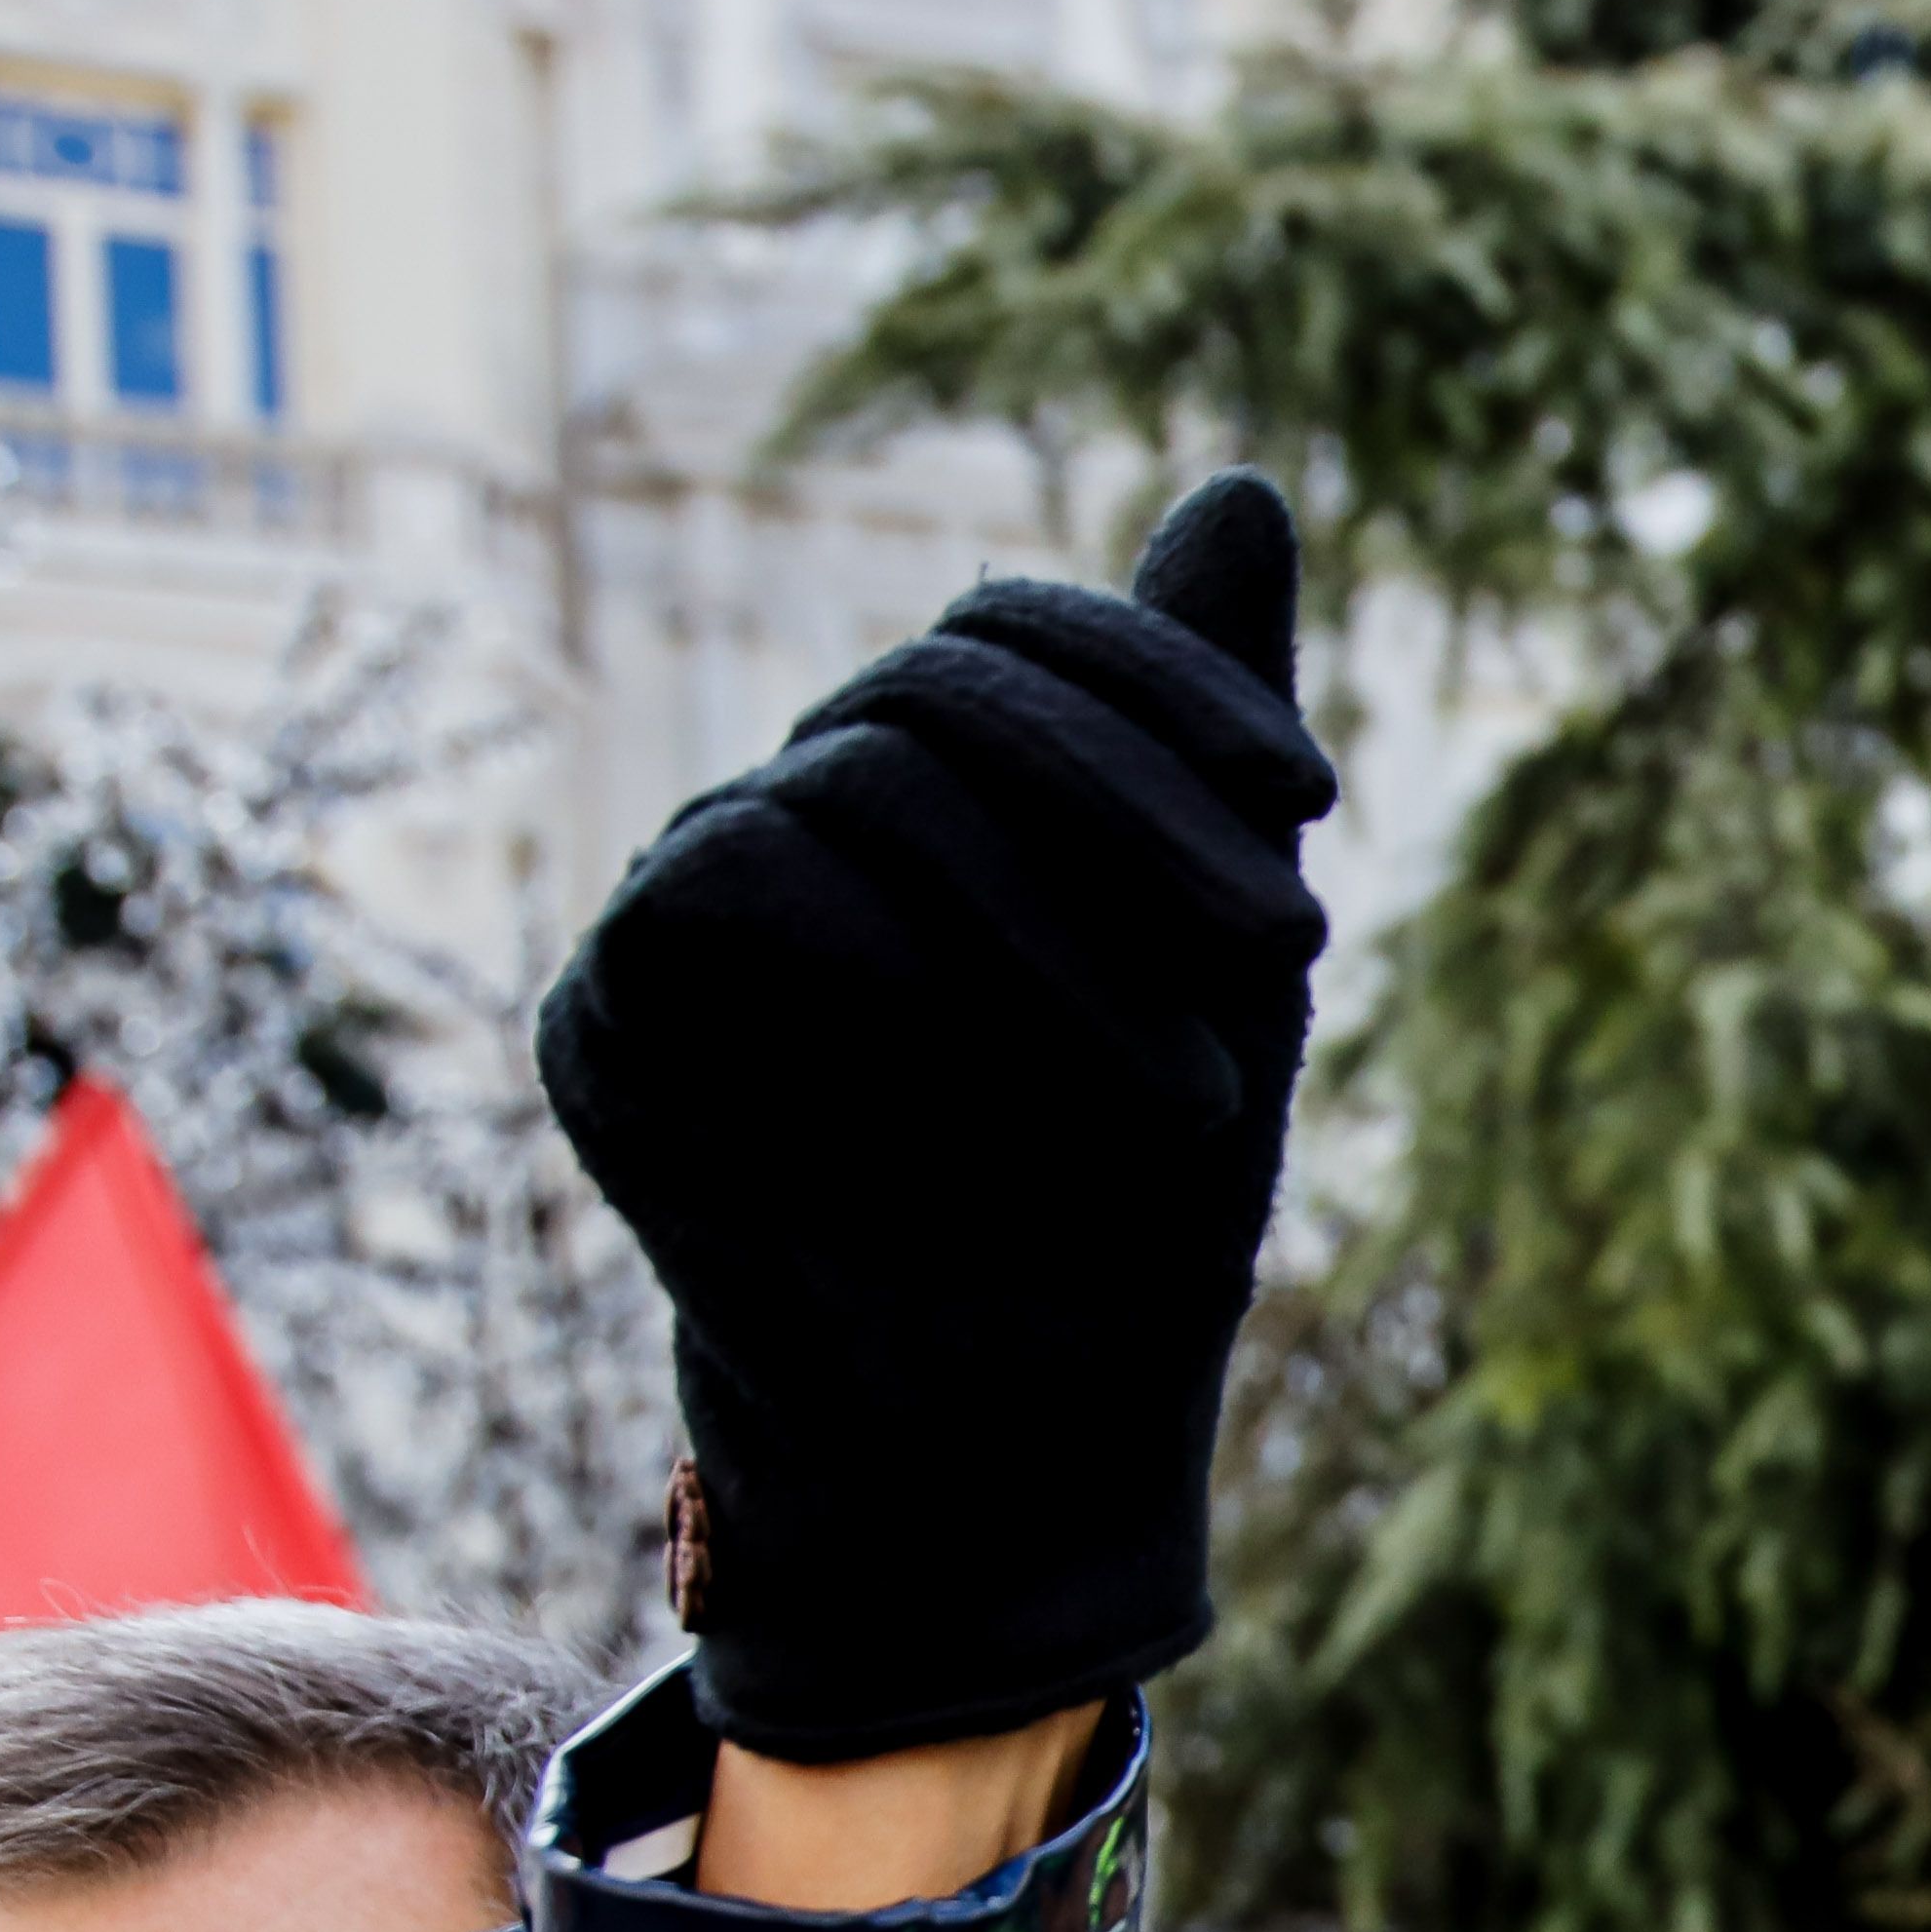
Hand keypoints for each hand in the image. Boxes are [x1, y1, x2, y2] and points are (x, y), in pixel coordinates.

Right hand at [537, 472, 1336, 1763]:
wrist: (1026, 1450)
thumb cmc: (1130, 1220)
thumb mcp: (1219, 963)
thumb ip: (1204, 733)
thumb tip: (1242, 481)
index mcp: (931, 799)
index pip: (1012, 630)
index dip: (1163, 683)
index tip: (1318, 800)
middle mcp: (795, 819)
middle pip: (942, 690)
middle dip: (1139, 812)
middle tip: (1285, 957)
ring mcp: (689, 910)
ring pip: (857, 785)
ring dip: (1056, 938)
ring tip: (1176, 1098)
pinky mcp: (612, 1017)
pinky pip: (732, 893)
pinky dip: (888, 977)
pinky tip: (974, 1090)